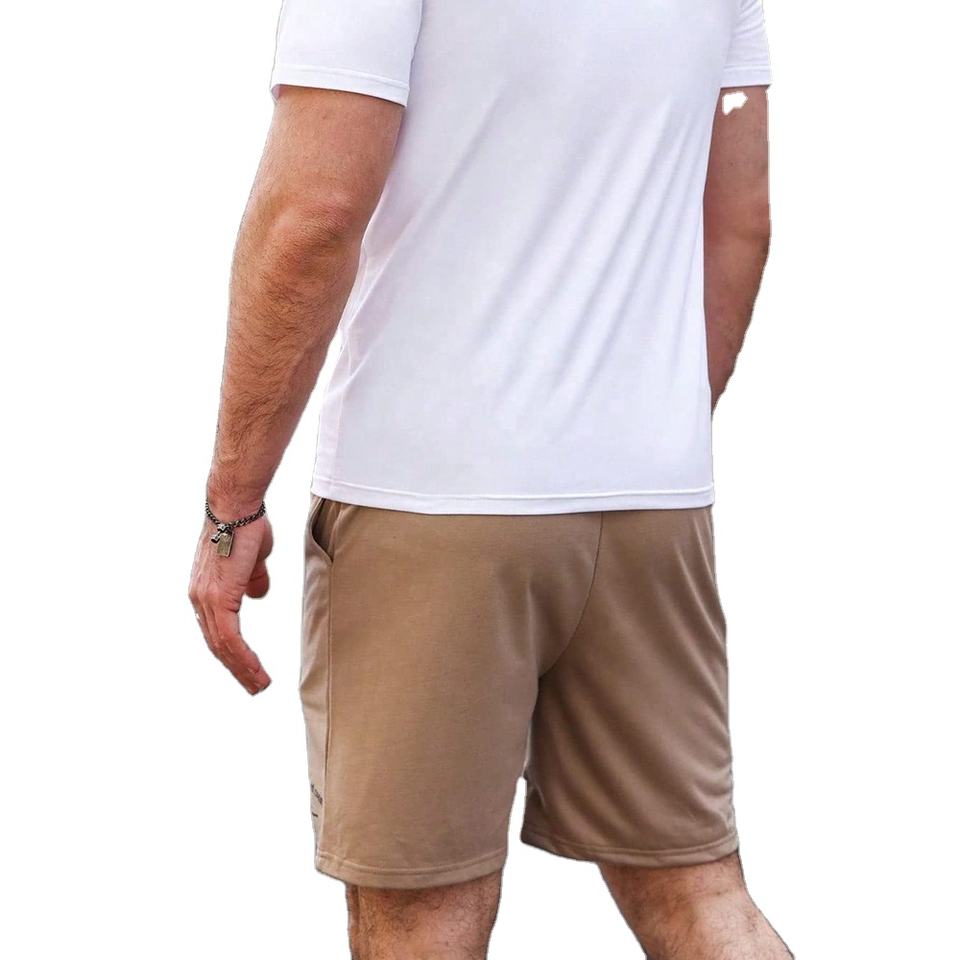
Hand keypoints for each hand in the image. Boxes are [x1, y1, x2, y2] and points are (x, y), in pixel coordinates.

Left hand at [188, 512, 273, 694]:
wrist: (238, 506)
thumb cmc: (246, 524)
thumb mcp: (252, 558)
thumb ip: (252, 579)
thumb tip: (256, 595)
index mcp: (205, 591)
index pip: (216, 631)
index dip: (232, 652)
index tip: (247, 669)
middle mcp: (199, 599)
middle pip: (216, 645)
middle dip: (236, 669)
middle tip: (254, 687)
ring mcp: (206, 600)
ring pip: (223, 647)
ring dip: (242, 670)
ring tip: (259, 685)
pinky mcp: (219, 598)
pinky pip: (230, 638)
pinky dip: (243, 659)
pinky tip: (255, 671)